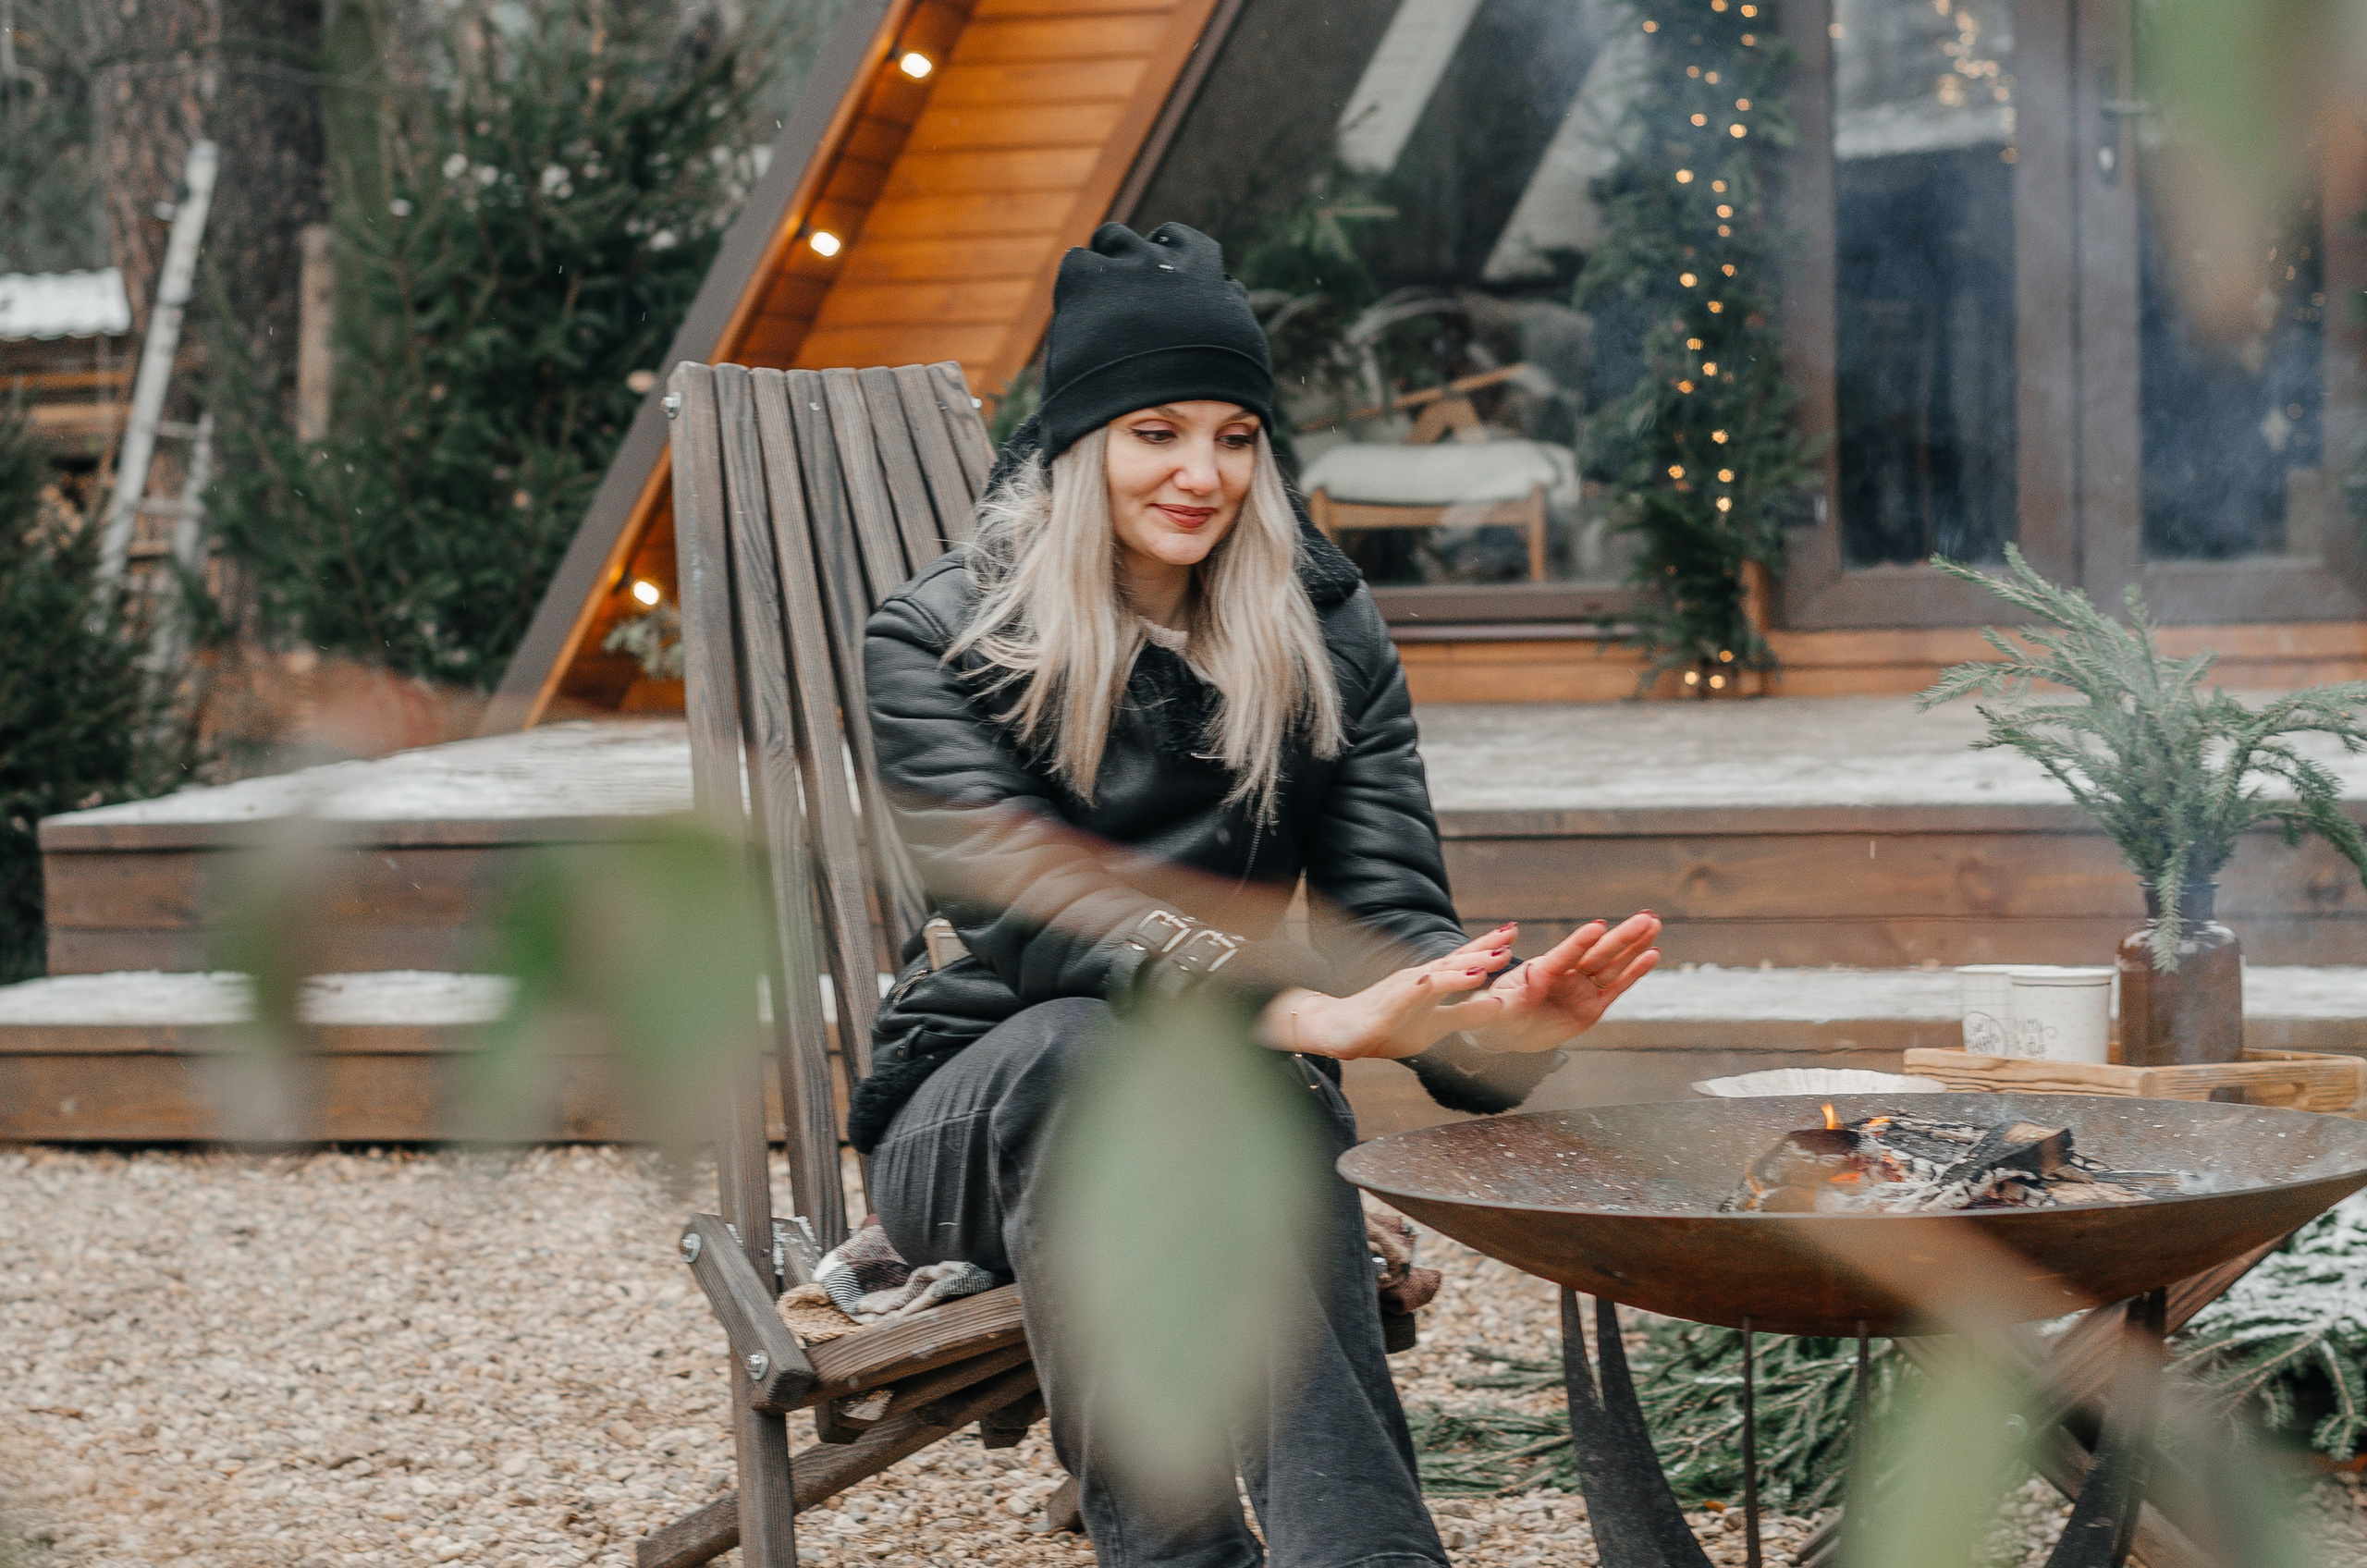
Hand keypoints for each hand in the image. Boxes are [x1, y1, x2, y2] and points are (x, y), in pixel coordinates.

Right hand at [1252, 925, 1517, 1061]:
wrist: (1338, 1031)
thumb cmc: (1385, 1028)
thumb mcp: (1434, 1027)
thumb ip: (1463, 1017)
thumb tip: (1498, 1007)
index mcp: (1431, 984)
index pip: (1463, 961)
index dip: (1488, 947)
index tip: (1513, 935)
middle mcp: (1420, 978)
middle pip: (1456, 958)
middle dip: (1485, 945)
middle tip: (1513, 931)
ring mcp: (1404, 988)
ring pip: (1441, 971)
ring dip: (1468, 963)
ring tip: (1495, 957)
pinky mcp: (1391, 1002)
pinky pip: (1417, 991)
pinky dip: (1438, 983)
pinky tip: (1456, 978)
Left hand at [1455, 913, 1662, 1054]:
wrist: (1508, 1031)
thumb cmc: (1498, 1014)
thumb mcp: (1499, 1008)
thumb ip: (1513, 996)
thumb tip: (1529, 977)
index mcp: (1542, 970)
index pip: (1565, 955)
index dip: (1581, 941)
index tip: (1599, 925)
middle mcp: (1566, 975)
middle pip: (1598, 953)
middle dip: (1622, 936)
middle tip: (1646, 916)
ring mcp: (1581, 989)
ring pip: (1613, 965)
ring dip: (1634, 945)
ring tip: (1653, 924)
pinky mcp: (1593, 1006)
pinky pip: (1617, 987)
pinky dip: (1634, 971)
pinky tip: (1652, 954)